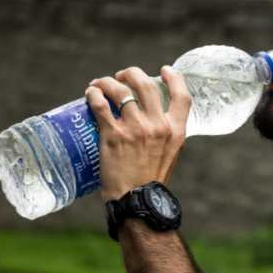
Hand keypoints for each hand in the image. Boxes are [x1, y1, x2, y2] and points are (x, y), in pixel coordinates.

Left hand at [84, 66, 190, 201]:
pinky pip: (101, 105)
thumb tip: (156, 121)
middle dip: (132, 74)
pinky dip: (94, 94)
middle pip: (146, 84)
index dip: (174, 78)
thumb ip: (167, 135)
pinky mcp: (113, 135)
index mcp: (176, 131)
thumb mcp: (170, 155)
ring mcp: (135, 129)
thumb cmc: (151, 182)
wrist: (137, 202)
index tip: (165, 70)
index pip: (182, 95)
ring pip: (121, 90)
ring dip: (108, 81)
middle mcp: (158, 126)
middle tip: (122, 76)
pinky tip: (91, 93)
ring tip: (100, 84)